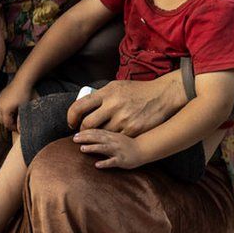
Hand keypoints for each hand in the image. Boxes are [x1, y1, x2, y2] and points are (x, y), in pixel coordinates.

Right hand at [0, 80, 33, 131]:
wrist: (23, 80)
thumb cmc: (25, 94)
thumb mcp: (25, 109)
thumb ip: (21, 120)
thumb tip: (20, 131)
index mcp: (5, 110)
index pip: (6, 124)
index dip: (13, 128)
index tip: (19, 129)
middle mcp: (0, 105)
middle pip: (2, 119)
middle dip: (9, 123)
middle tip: (17, 124)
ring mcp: (0, 99)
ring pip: (1, 112)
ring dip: (7, 116)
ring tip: (16, 115)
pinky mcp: (1, 95)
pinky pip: (2, 106)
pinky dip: (6, 109)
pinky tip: (14, 107)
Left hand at [66, 77, 182, 136]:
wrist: (162, 95)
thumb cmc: (137, 90)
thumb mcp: (117, 86)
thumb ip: (101, 96)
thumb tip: (85, 105)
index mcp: (106, 93)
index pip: (79, 106)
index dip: (71, 117)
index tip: (71, 123)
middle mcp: (113, 105)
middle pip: (87, 124)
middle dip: (82, 132)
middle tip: (81, 135)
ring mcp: (123, 119)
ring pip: (101, 135)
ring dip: (96, 139)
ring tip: (95, 140)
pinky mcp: (133, 130)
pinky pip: (116, 141)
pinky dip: (110, 143)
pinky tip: (107, 146)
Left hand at [73, 129, 145, 168]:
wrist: (143, 149)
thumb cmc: (127, 144)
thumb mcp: (115, 136)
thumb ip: (104, 135)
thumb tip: (88, 135)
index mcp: (111, 135)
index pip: (96, 132)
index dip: (85, 132)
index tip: (75, 134)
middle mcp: (114, 141)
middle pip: (97, 138)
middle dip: (85, 138)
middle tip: (74, 139)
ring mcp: (118, 150)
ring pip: (104, 148)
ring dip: (92, 148)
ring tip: (82, 149)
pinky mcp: (122, 160)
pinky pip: (113, 161)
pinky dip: (105, 163)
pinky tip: (97, 165)